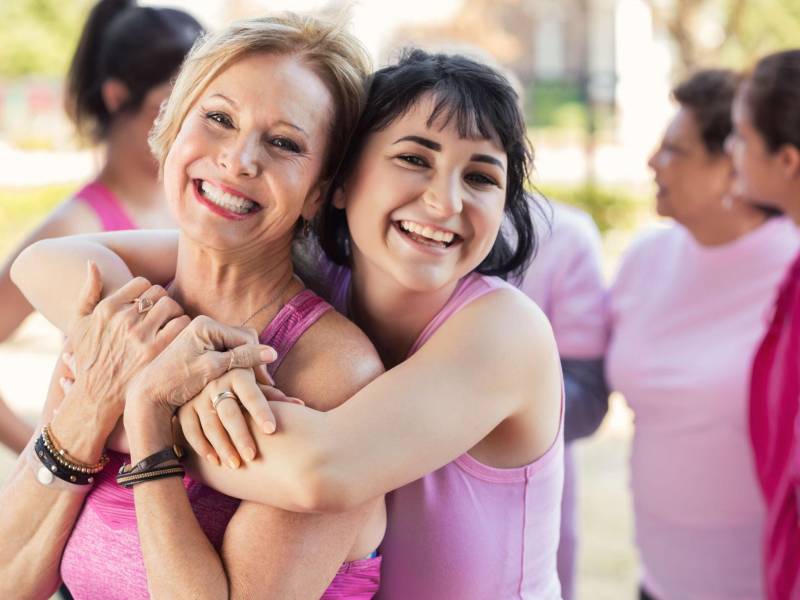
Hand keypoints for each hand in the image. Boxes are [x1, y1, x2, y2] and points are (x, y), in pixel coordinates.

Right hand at [61, 262, 189, 434]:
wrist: (96, 396)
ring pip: (172, 306)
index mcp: (107, 309)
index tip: (149, 305)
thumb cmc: (88, 358)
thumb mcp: (78, 325)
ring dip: (175, 313)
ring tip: (171, 325)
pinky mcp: (157, 352)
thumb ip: (87, 293)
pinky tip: (179, 337)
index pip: (141, 283)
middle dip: (163, 302)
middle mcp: (124, 319)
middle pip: (159, 293)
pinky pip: (181, 325)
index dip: (148, 292)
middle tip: (163, 315)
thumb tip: (94, 263)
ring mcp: (141, 336)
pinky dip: (184, 327)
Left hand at [124, 315, 278, 425]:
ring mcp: (202, 337)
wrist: (148, 394)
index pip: (246, 338)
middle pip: (242, 341)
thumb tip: (272, 353)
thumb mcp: (213, 369)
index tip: (266, 383)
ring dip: (245, 366)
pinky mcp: (200, 349)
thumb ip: (242, 358)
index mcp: (206, 325)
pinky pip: (225, 354)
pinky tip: (237, 383)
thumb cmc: (177, 382)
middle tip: (263, 386)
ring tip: (252, 387)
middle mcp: (204, 326)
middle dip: (253, 362)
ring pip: (236, 349)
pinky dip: (234, 368)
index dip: (258, 360)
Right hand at [178, 370, 302, 467]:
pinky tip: (215, 461)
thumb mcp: (255, 382)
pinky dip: (202, 446)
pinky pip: (190, 430)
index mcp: (237, 374)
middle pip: (229, 413)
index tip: (272, 430)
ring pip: (209, 424)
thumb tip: (300, 405)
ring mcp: (196, 397)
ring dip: (222, 446)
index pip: (252, 394)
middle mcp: (215, 383)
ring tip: (236, 465)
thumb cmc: (240, 381)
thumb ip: (273, 394)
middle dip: (240, 436)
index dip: (261, 411)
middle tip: (253, 456)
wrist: (205, 370)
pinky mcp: (183, 409)